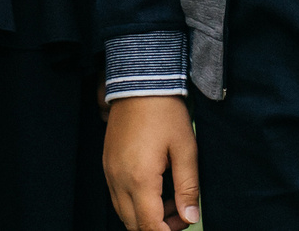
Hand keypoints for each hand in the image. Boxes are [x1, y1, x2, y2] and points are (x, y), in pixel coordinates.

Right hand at [102, 94, 199, 230]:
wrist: (140, 82)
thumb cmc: (165, 112)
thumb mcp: (186, 149)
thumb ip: (188, 187)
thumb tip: (190, 218)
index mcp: (139, 178)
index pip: (149, 226)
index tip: (185, 224)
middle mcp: (118, 180)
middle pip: (133, 225)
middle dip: (158, 227)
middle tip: (182, 213)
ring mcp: (110, 172)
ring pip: (124, 213)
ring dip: (146, 216)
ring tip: (172, 200)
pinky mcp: (108, 164)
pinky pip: (118, 196)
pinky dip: (135, 202)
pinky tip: (156, 188)